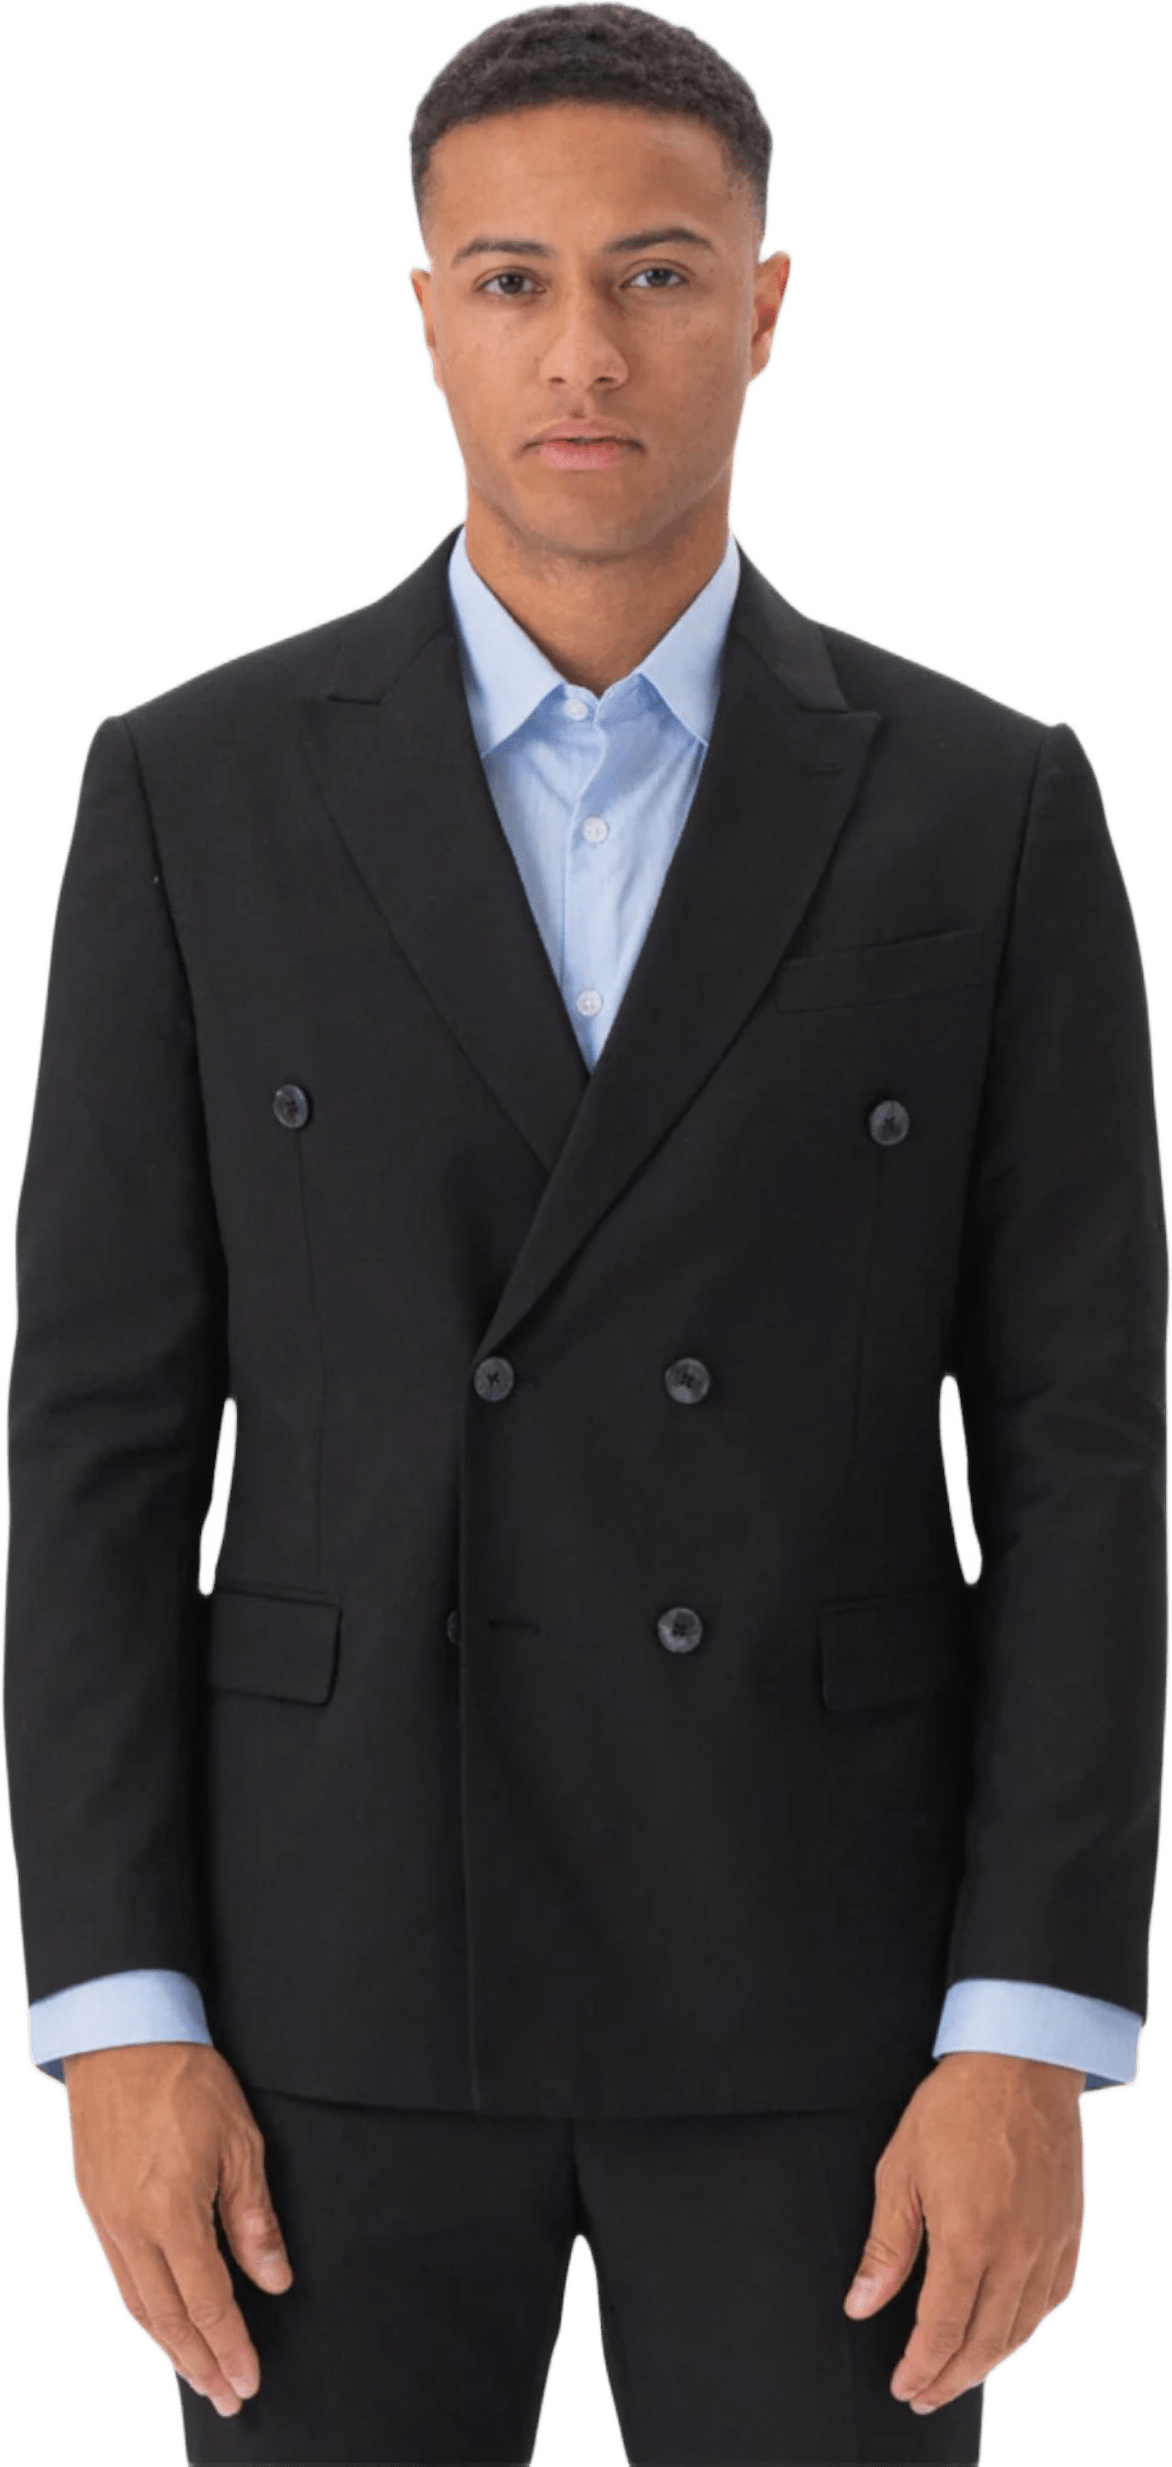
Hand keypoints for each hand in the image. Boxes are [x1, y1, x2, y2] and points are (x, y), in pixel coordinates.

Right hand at [62, 2042, 292, 2416]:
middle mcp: (131, 2227)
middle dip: (200, 2363)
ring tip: (198, 2374)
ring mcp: (105, 2219)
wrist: (122, 2036)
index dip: (231, 2346)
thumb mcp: (241, 2143)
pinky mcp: (92, 2206)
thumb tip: (274, 2279)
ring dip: (169, 2346)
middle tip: (228, 2396)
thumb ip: (254, 2218)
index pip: (208, 2302)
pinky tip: (161, 2322)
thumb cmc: (186, 2080)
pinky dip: (143, 2311)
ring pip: (137, 2304)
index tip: (249, 2379)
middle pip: (169, 2317)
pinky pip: (118, 2276)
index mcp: (172, 2213)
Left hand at [843, 2050, 1086, 2411]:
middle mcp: (1016, 2253)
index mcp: (969, 2240)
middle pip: (985, 2343)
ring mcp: (1049, 2244)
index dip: (921, 2367)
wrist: (1022, 2061)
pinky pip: (1053, 2299)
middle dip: (951, 2378)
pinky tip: (1009, 2332)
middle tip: (925, 2394)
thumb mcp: (901, 2169)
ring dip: (989, 2362)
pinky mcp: (1070, 2230)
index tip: (903, 2385)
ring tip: (959, 2374)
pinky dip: (1028, 2328)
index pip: (943, 2330)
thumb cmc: (955, 2107)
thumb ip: (886, 2245)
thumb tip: (862, 2305)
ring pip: (1022, 2329)